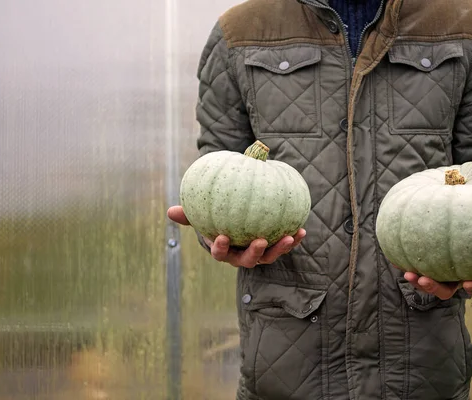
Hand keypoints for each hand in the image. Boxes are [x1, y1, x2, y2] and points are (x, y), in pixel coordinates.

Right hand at [166, 205, 305, 267]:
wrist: (236, 221)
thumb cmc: (216, 219)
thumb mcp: (203, 216)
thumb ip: (189, 215)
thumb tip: (170, 210)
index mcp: (224, 250)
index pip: (220, 253)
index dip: (220, 248)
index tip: (222, 237)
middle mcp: (241, 256)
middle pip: (248, 260)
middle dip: (254, 253)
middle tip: (261, 241)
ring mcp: (259, 254)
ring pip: (269, 256)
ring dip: (280, 248)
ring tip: (289, 237)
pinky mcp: (274, 248)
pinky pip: (284, 246)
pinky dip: (293, 240)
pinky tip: (302, 230)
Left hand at [401, 255, 471, 299]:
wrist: (454, 199)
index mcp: (471, 267)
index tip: (469, 283)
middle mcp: (453, 270)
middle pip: (445, 289)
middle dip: (436, 288)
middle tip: (425, 280)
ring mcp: (436, 265)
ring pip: (426, 280)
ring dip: (418, 281)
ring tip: (409, 274)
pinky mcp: (419, 257)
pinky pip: (408, 260)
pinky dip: (400, 260)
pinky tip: (394, 257)